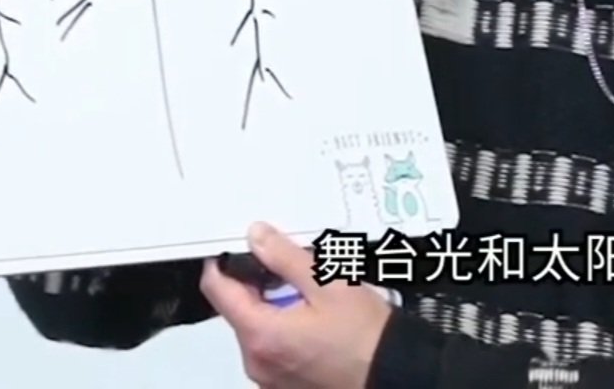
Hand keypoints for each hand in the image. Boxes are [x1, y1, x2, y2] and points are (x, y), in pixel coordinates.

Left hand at [200, 223, 391, 388]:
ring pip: (258, 329)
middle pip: (239, 310)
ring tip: (314, 297)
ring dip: (275, 308)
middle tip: (294, 270)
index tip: (235, 248)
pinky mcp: (285, 384)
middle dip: (259, 285)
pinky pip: (273, 348)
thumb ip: (286, 258)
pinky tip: (317, 321)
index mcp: (261, 335)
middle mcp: (257, 361)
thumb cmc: (367, 338)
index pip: (218, 291)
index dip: (222, 263)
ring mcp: (270, 377)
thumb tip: (258, 238)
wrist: (395, 373)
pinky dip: (285, 330)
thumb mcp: (329, 283)